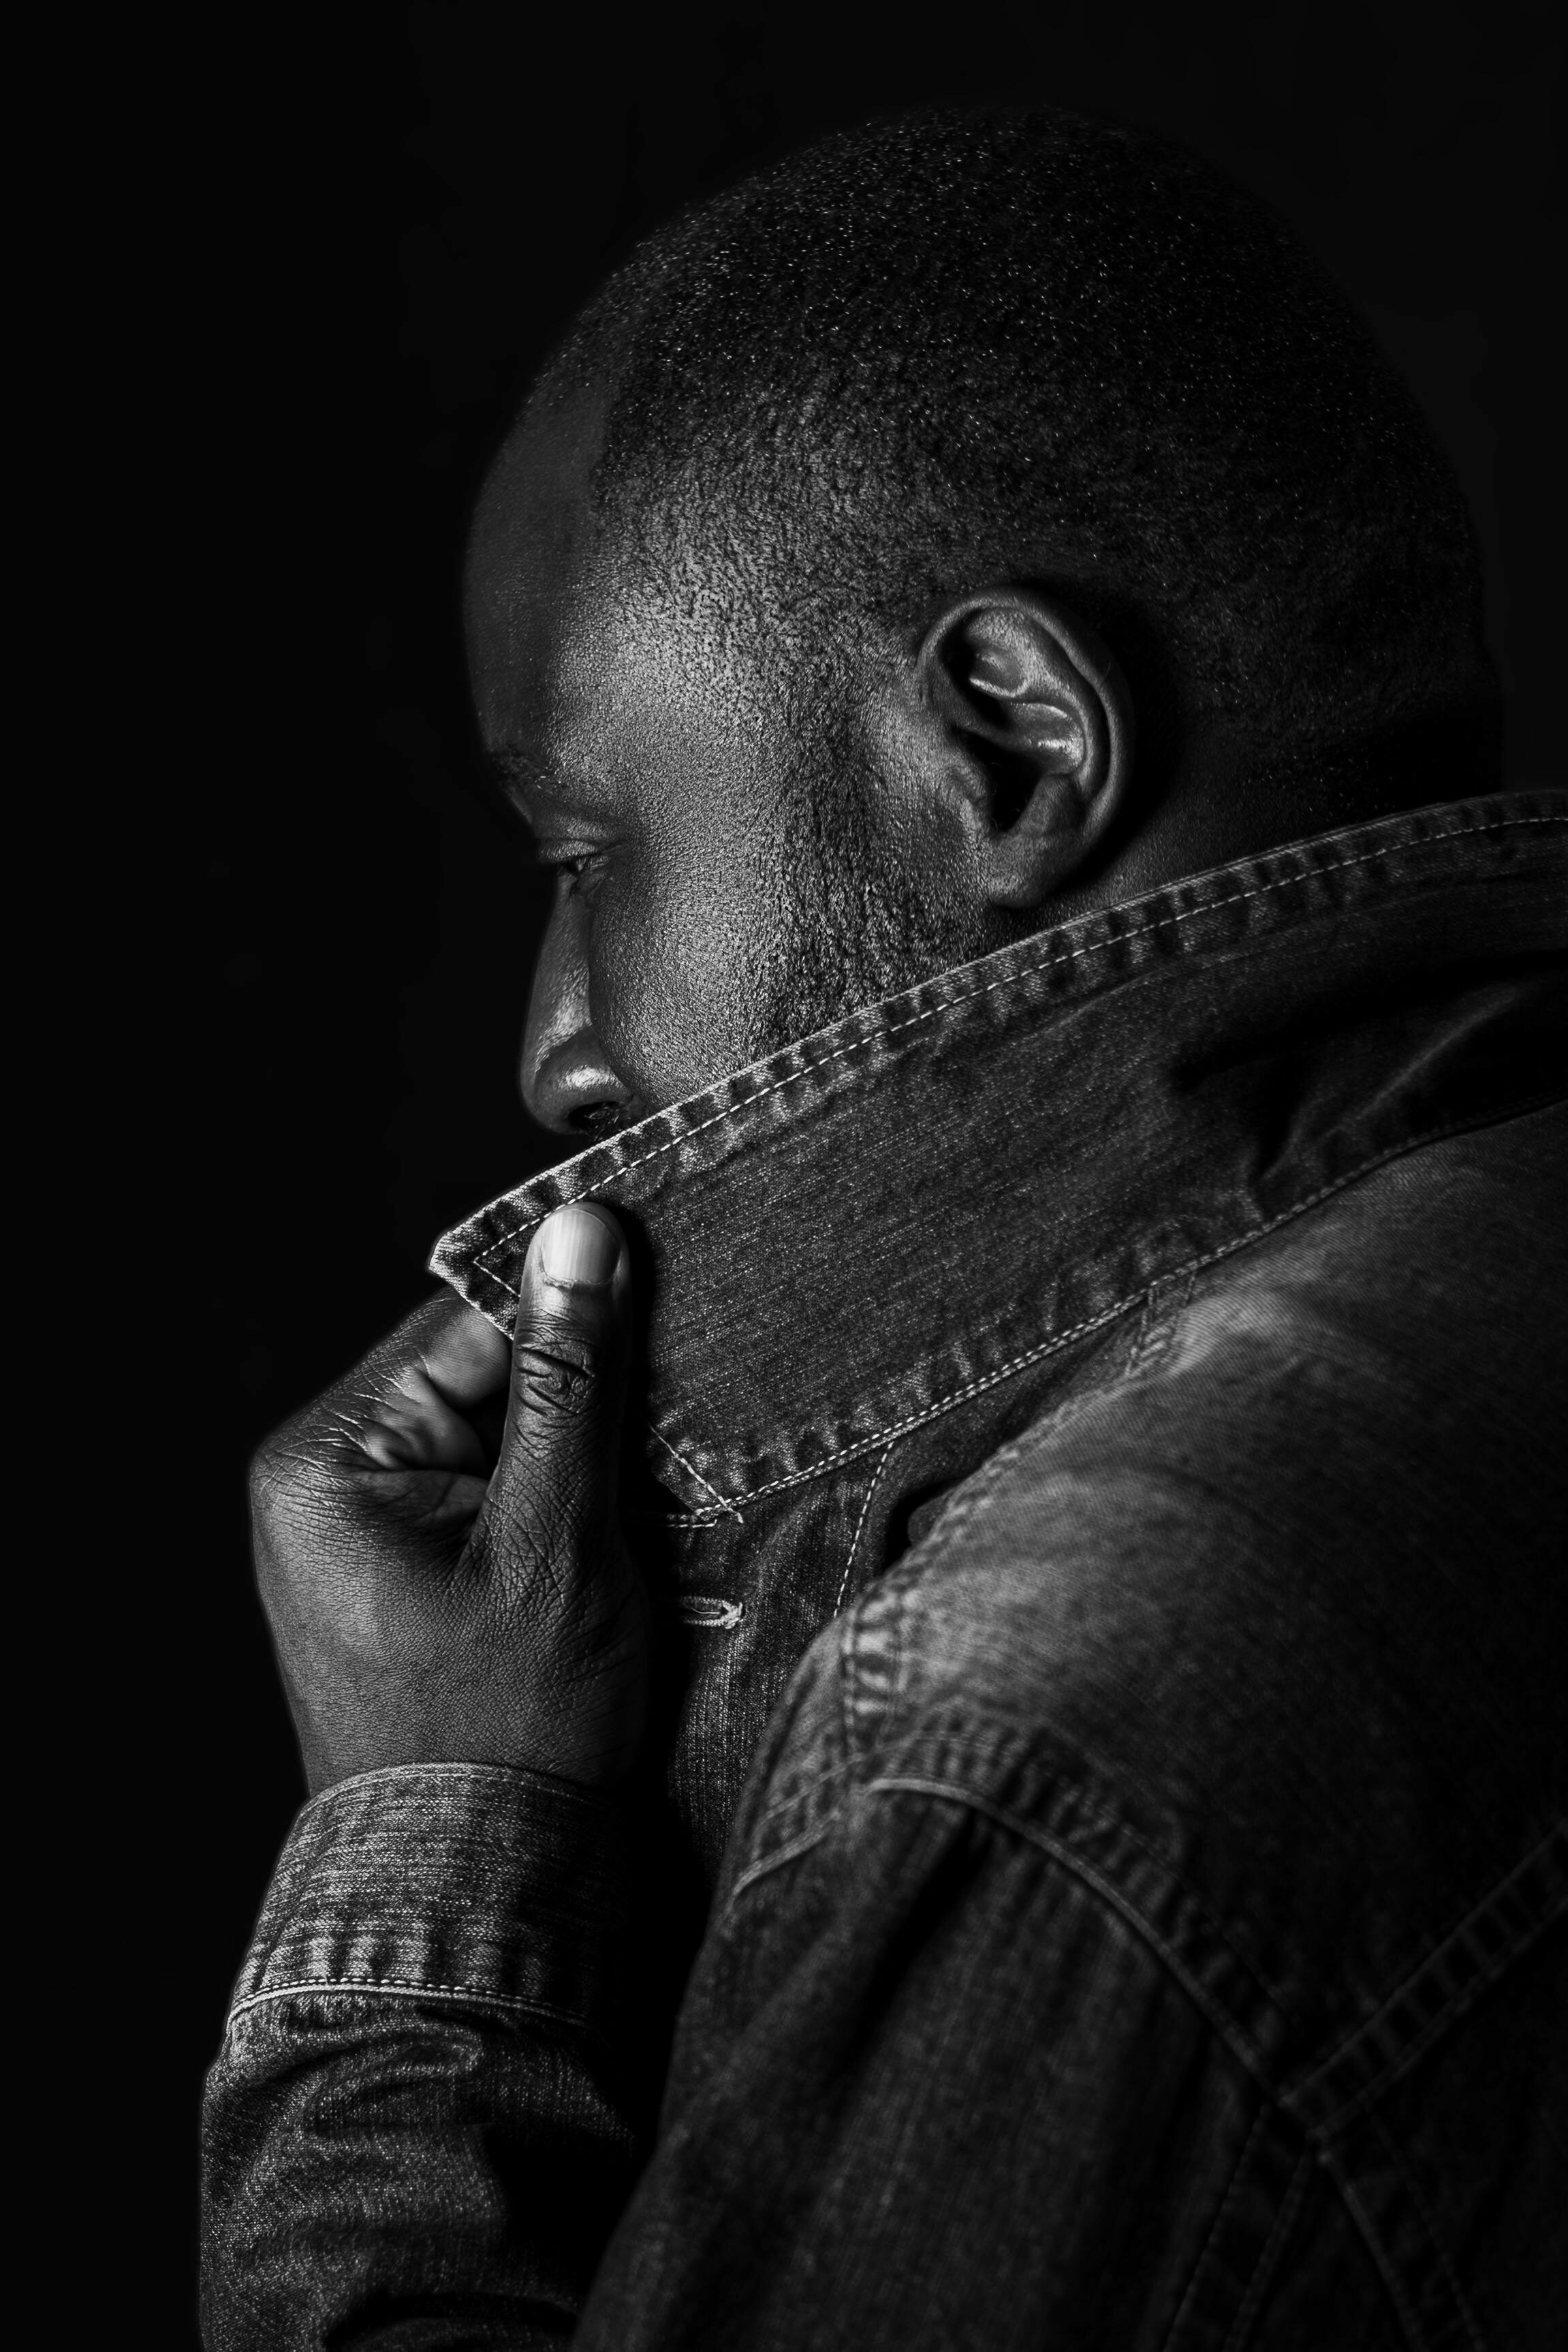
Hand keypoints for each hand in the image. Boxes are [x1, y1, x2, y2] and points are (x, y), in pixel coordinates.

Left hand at [249, 1203, 646, 1794]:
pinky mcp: (395, 1576)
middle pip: (479, 1378)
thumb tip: (582, 1232)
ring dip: (575, 1469)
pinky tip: (599, 1557)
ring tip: (623, 1528)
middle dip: (578, 1411)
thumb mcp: (556, 1537)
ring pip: (496, 1440)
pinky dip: (554, 1516)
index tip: (665, 1327)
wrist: (482, 1887)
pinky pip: (487, 1500)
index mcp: (328, 1459)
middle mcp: (321, 1484)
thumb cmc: (510, 1728)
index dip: (574, 1324)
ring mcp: (353, 1535)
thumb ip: (571, 1379)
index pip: (465, 1323)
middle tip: (653, 1459)